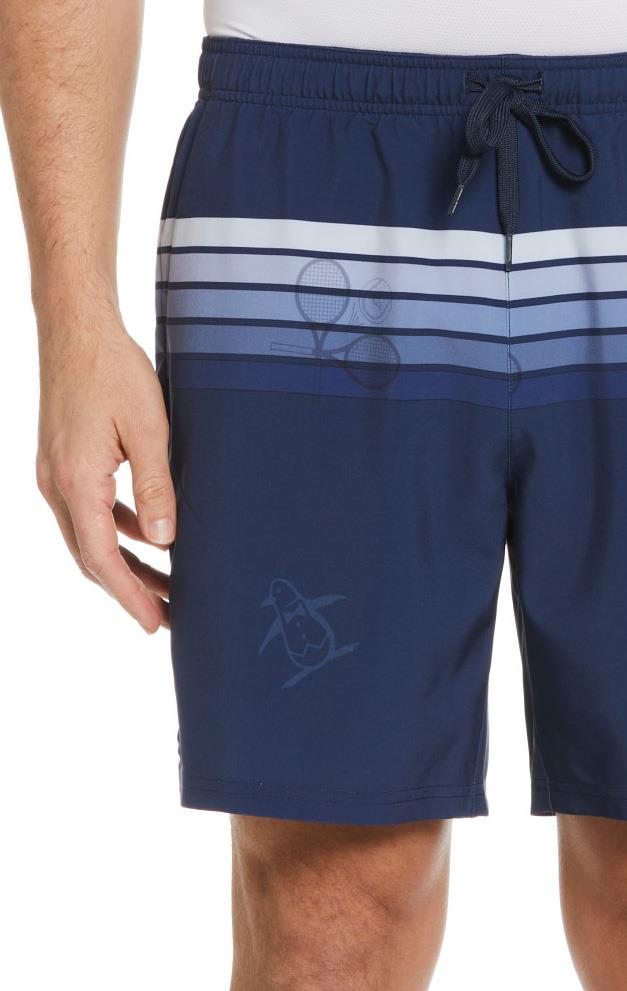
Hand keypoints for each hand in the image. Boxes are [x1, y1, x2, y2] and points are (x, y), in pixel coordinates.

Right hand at [35, 307, 172, 632]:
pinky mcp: (64, 462)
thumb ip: (156, 487)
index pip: (103, 557)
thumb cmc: (114, 372)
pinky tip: (147, 536)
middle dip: (129, 589)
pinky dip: (117, 531)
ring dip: (125, 562)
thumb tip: (164, 539)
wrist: (77, 329)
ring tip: (164, 584)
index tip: (154, 622)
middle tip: (166, 615)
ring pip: (90, 536)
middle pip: (93, 556)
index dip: (130, 595)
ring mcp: (56, 473)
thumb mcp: (148, 430)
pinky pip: (90, 511)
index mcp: (76, 481)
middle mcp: (58, 484)